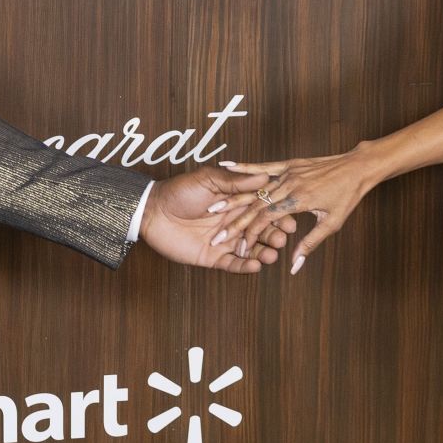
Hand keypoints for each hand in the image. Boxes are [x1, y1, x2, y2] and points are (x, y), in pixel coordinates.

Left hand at [139, 166, 296, 272]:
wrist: (153, 211)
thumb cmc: (179, 191)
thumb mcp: (208, 180)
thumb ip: (236, 182)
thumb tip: (265, 175)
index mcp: (237, 202)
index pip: (263, 209)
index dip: (277, 215)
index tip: (290, 219)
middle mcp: (235, 221)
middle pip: (262, 230)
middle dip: (274, 235)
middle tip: (281, 239)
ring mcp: (225, 240)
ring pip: (251, 249)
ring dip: (264, 252)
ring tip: (271, 255)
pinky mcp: (214, 256)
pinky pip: (234, 264)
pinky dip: (245, 266)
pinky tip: (255, 265)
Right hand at [207, 146, 382, 272]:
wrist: (358, 167)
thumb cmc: (347, 197)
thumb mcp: (331, 224)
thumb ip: (309, 244)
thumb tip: (294, 266)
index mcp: (299, 200)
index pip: (266, 219)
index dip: (250, 235)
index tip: (238, 248)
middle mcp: (290, 184)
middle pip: (255, 205)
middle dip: (235, 223)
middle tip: (217, 236)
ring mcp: (288, 172)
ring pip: (255, 188)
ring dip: (233, 199)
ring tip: (213, 208)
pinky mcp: (289, 163)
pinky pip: (264, 166)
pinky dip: (245, 166)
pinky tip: (228, 165)